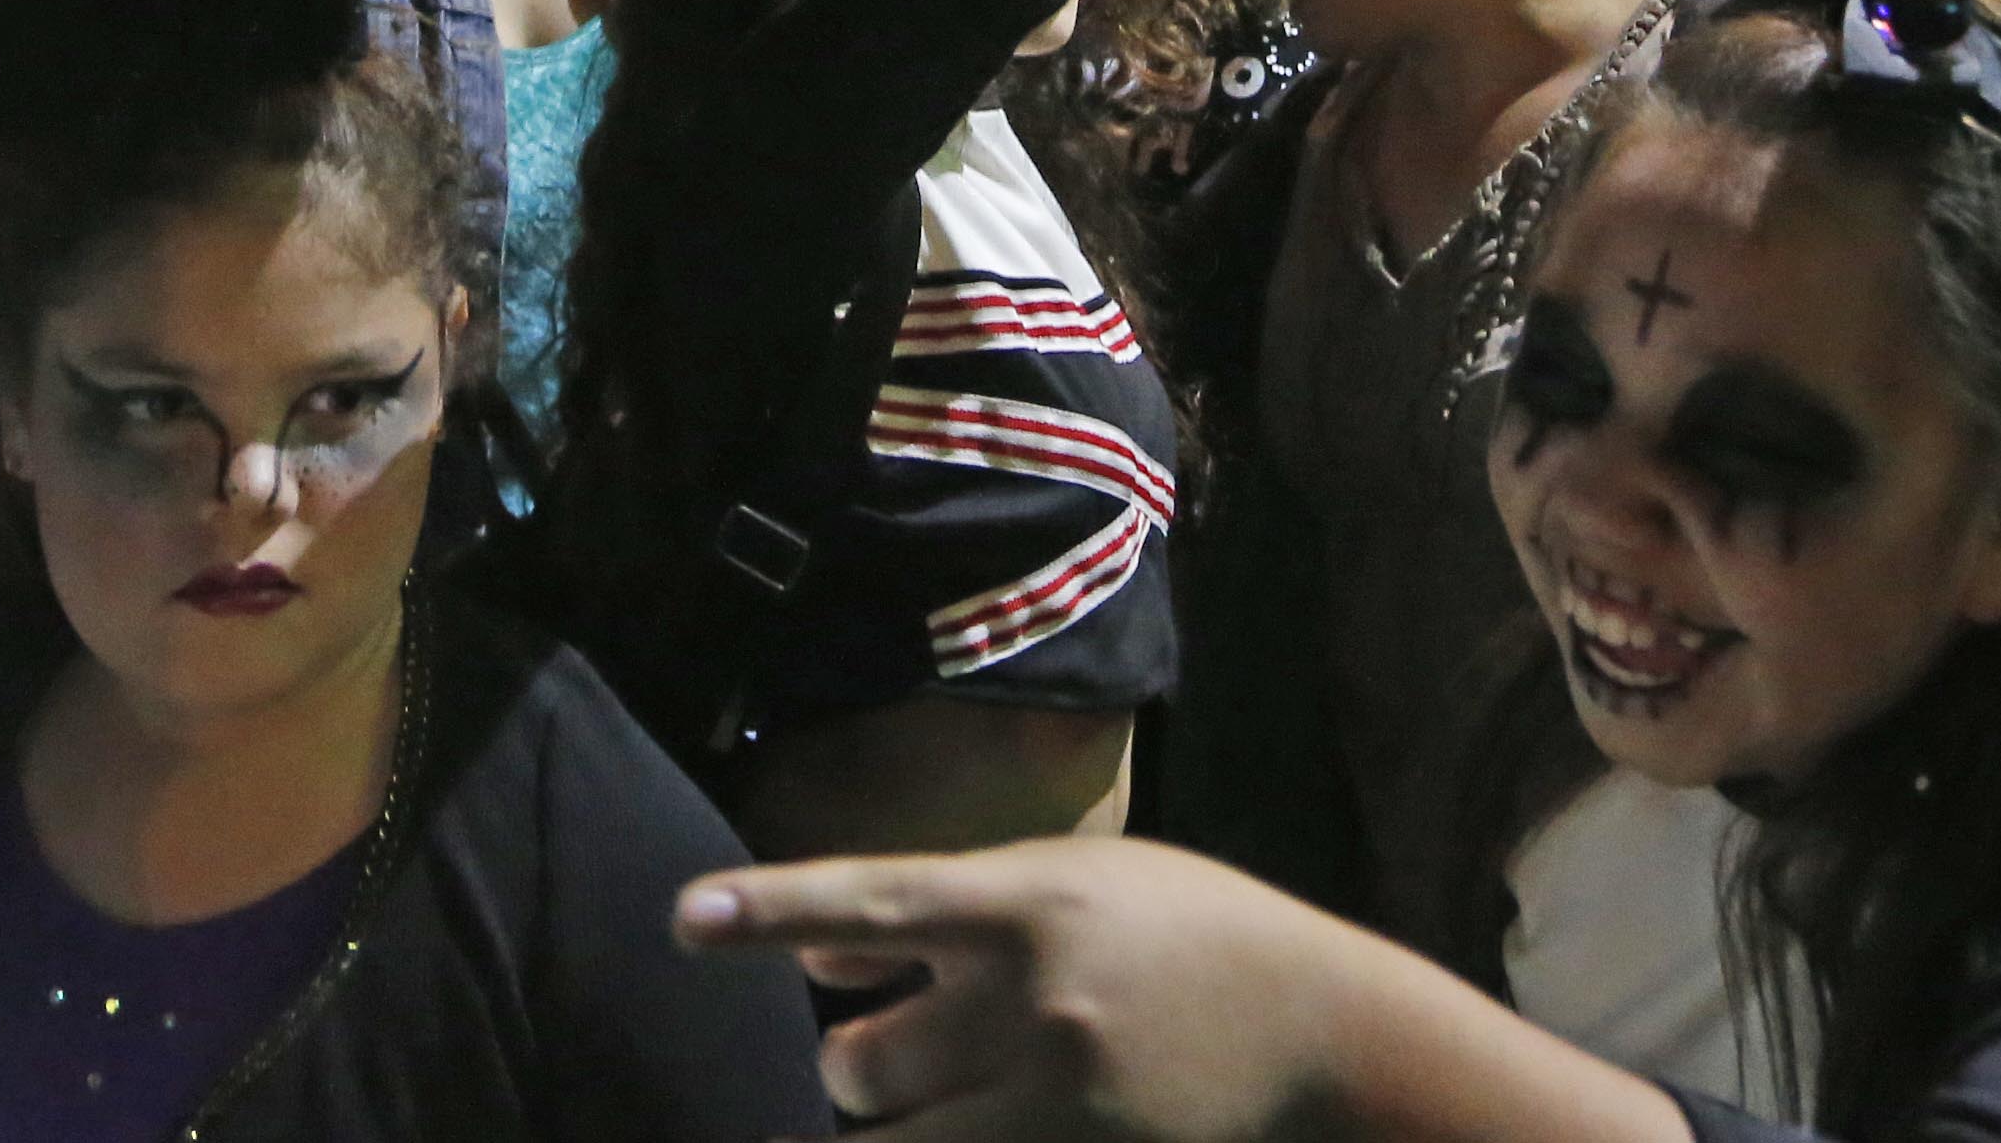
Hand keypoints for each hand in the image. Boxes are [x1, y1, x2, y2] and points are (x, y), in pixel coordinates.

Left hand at [676, 838, 1352, 1139]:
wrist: (1317, 1033)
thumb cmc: (1184, 937)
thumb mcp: (1076, 884)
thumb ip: (953, 911)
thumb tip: (827, 952)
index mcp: (1029, 904)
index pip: (872, 899)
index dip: (770, 910)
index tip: (683, 918)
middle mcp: (1031, 1003)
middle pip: (858, 1060)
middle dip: (852, 1065)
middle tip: (876, 1053)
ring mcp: (1054, 1099)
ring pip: (893, 1141)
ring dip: (885, 1120)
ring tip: (911, 1093)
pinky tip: (910, 1138)